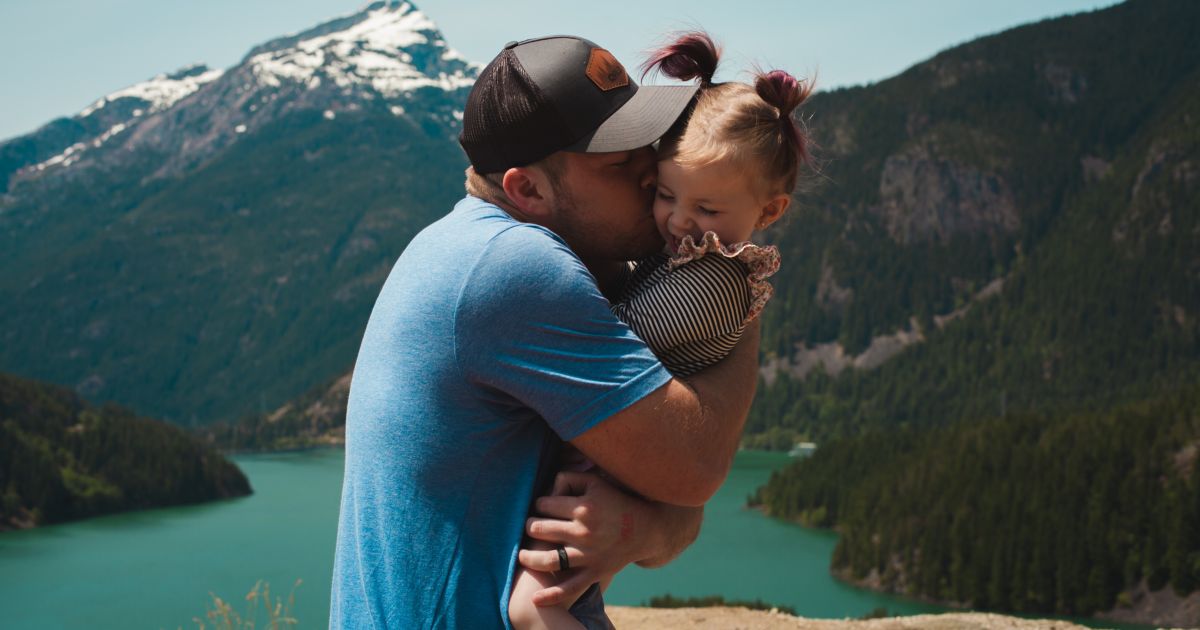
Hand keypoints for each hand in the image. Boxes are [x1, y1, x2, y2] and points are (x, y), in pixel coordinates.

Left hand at [517, 470, 702, 605]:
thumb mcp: (596, 482)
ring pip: (547, 559)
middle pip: (540, 529)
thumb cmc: (617, 501)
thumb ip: (568, 478)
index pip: (544, 504)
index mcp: (584, 508)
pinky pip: (569, 587)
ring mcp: (588, 555)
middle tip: (531, 526)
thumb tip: (546, 487)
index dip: (539, 504)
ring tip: (523, 554)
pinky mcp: (594, 572)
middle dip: (530, 526)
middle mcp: (584, 532)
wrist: (646, 530)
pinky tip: (535, 598)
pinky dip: (551, 595)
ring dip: (529, 556)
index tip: (543, 506)